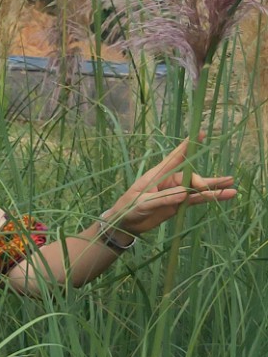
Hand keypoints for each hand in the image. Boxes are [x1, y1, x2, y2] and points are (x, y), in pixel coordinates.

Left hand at [105, 134, 236, 236]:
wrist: (125, 224)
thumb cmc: (128, 208)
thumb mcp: (143, 203)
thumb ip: (163, 198)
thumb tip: (185, 193)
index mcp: (157, 175)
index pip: (174, 157)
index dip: (186, 146)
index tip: (199, 133)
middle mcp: (169, 181)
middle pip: (191, 176)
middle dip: (203, 181)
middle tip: (214, 185)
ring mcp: (175, 192)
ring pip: (197, 188)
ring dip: (214, 188)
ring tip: (232, 187)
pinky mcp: (178, 204)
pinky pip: (196, 200)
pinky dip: (209, 198)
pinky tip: (224, 196)